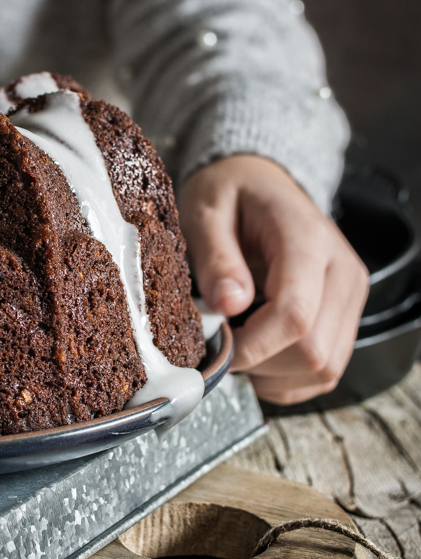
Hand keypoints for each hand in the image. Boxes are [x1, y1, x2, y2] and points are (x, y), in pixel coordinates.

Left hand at [179, 155, 368, 404]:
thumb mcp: (207, 212)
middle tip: (221, 343)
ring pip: (323, 368)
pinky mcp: (347, 318)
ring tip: (238, 341)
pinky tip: (259, 348)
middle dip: (260, 363)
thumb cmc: (232, 194)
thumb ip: (217, 258)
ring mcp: (350, 298)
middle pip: (314, 352)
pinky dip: (285, 376)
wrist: (262, 182)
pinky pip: (324, 371)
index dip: (252, 346)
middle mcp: (342, 272)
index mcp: (308, 240)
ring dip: (272, 373)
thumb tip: (228, 306)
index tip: (215, 345)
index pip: (295, 315)